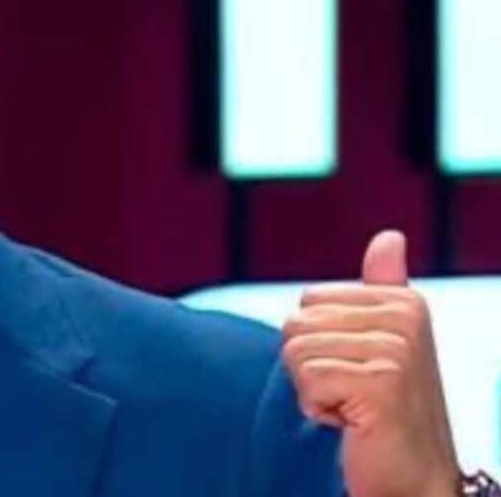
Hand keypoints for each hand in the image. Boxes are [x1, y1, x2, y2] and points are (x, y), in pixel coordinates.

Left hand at [282, 231, 460, 496]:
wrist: (412, 477)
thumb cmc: (387, 411)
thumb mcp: (383, 343)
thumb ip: (381, 289)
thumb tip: (389, 235)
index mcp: (402, 301)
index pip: (307, 301)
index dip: (317, 344)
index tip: (355, 372)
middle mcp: (405, 318)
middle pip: (296, 323)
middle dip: (309, 367)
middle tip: (351, 394)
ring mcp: (396, 349)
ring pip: (296, 351)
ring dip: (312, 389)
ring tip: (351, 407)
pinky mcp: (381, 381)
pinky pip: (306, 378)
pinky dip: (316, 408)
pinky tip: (350, 421)